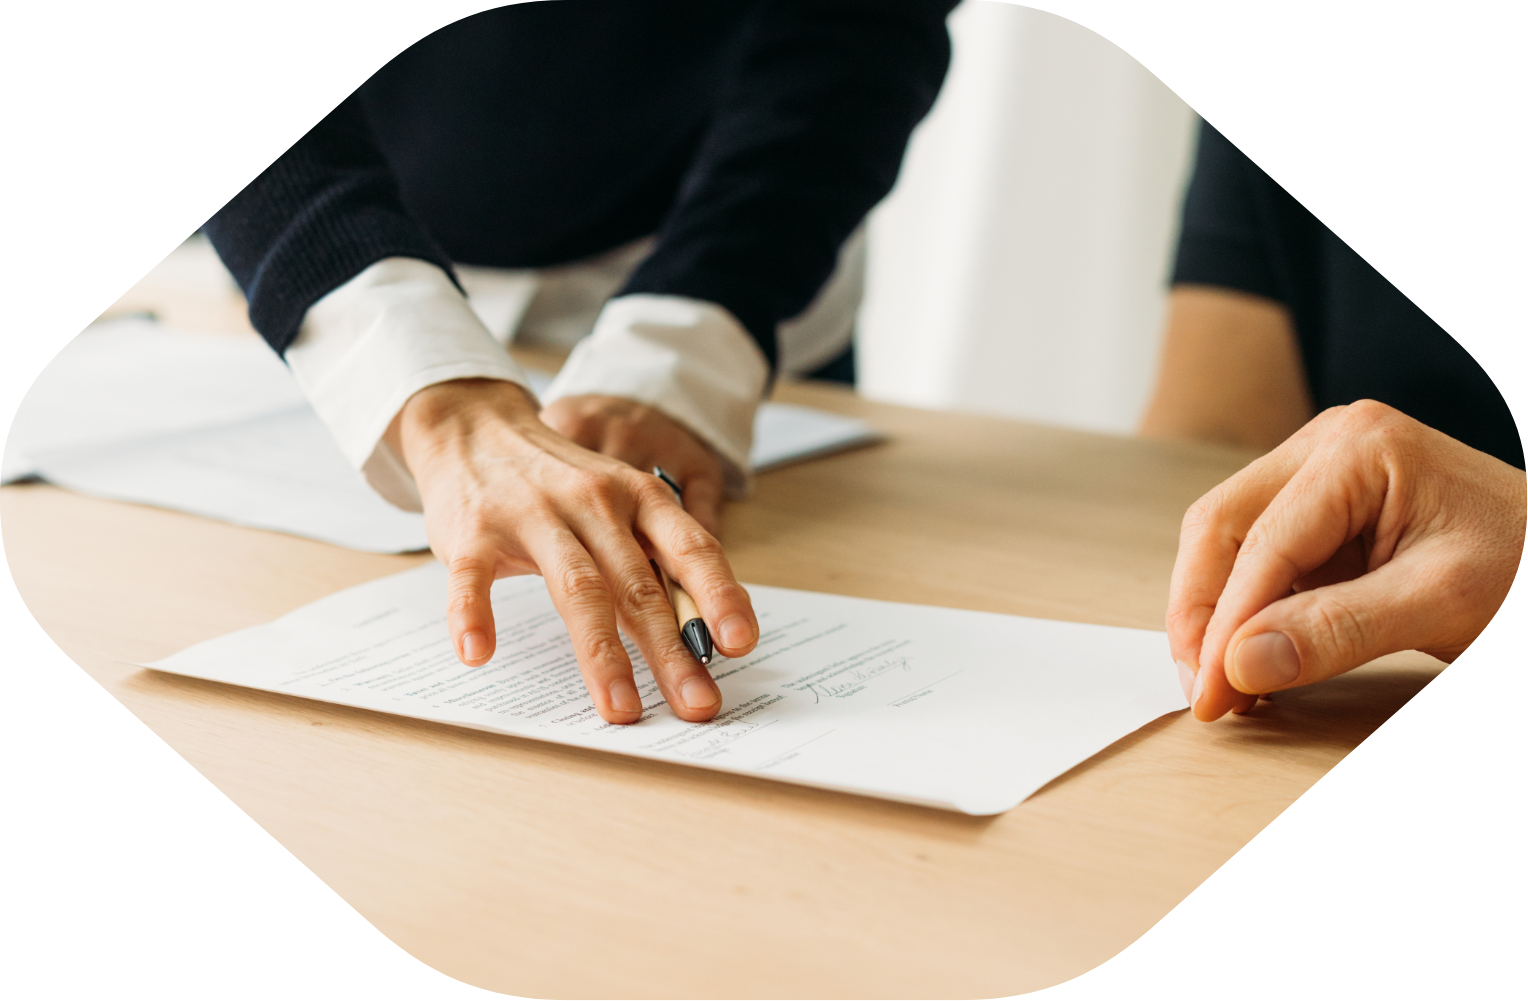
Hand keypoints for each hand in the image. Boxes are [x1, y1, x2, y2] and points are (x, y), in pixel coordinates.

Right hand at [385, 379, 758, 724]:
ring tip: (619, 707)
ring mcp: (533, 514)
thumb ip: (654, 558)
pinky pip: (475, 578)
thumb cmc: (560, 482)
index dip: (719, 596)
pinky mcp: (475, 530)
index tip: (741, 644)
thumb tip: (705, 630)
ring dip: (601, 653)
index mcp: (639, 497)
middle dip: (670, 650)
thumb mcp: (619, 504)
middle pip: (639, 584)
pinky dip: (474, 615)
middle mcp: (594, 502)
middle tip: (696, 703)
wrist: (475, 427)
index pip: (691, 549)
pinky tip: (479, 653)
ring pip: (576, 588)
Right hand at [1167, 400, 1527, 721]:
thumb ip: (1336, 631)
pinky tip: (1254, 658)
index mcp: (1357, 448)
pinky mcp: (1321, 511)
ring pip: (1229, 544)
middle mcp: (1325, 446)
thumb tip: (1240, 664)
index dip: (1226, 625)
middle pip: (1222, 529)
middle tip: (1204, 689)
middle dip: (1202, 614)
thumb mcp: (1440, 604)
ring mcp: (1319, 474)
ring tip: (1227, 683)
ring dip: (1218, 616)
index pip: (1264, 544)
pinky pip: (1260, 559)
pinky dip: (1248, 612)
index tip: (1214, 694)